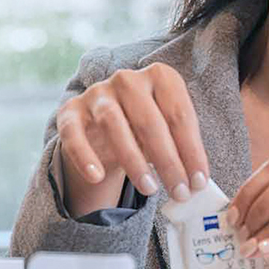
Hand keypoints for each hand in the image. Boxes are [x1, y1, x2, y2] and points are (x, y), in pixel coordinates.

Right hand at [55, 61, 210, 215]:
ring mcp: (96, 93)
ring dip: (134, 161)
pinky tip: (97, 177)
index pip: (180, 114)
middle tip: (180, 193)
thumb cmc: (145, 128)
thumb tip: (197, 182)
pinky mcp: (70, 111)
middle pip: (149, 121)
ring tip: (150, 189)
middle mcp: (127, 79)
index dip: (192, 151)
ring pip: (113, 124)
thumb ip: (181, 150)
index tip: (199, 182)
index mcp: (160, 76)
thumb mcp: (167, 131)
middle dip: (168, 161)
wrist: (102, 125)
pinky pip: (74, 134)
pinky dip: (84, 156)